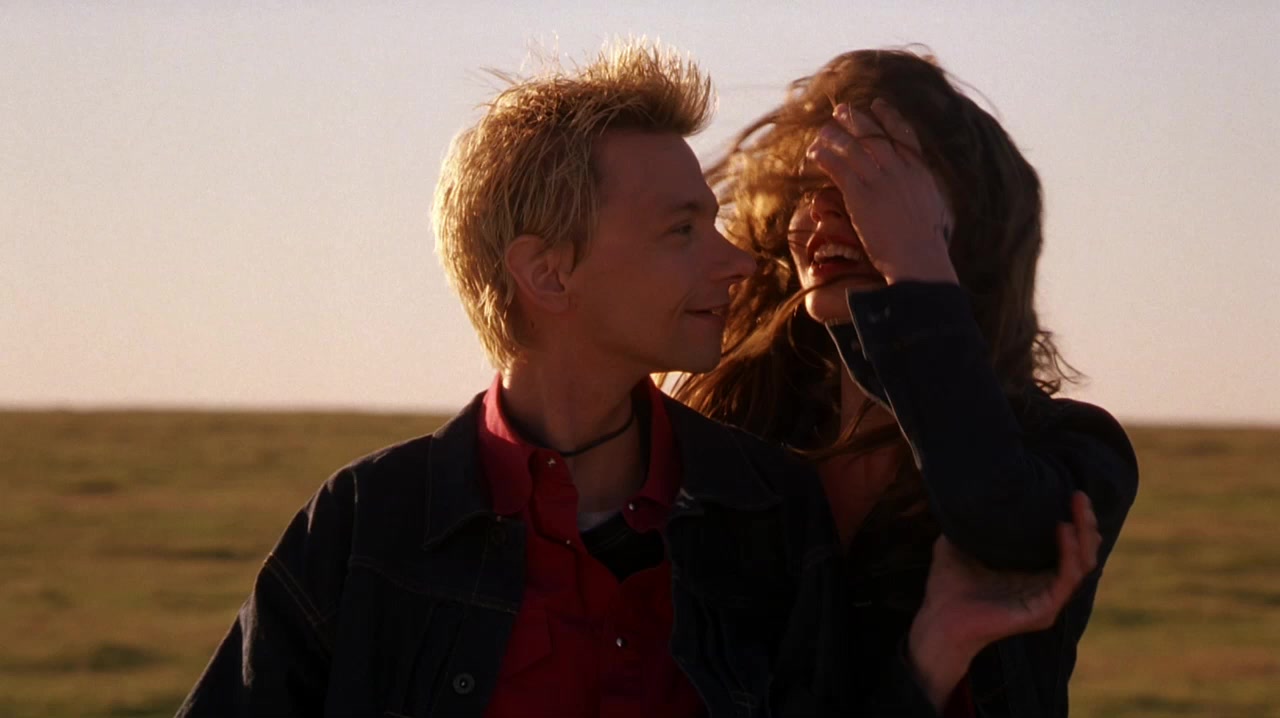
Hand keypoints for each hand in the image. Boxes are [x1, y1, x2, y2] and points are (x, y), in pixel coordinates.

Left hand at [805, 98, 957, 284]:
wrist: (918, 260)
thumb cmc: (927, 244)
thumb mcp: (935, 209)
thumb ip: (924, 192)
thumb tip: (923, 190)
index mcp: (920, 172)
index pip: (904, 135)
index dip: (889, 117)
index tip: (877, 105)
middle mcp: (900, 170)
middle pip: (874, 135)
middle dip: (855, 120)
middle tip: (840, 112)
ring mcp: (880, 181)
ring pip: (853, 148)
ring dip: (834, 136)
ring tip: (822, 131)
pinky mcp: (860, 195)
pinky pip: (838, 168)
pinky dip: (825, 157)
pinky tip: (814, 153)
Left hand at [905, 492, 1101, 708]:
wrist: (939, 621)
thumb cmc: (948, 587)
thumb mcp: (957, 544)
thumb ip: (969, 521)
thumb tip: (968, 489)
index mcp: (1032, 571)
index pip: (1068, 545)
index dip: (1075, 520)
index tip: (1071, 491)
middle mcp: (1045, 585)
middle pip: (1082, 552)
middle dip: (1086, 522)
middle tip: (1081, 495)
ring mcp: (1047, 599)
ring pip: (1082, 565)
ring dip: (1084, 534)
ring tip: (1079, 507)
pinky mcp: (1043, 611)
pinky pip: (1065, 579)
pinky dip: (1069, 553)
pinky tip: (1063, 529)